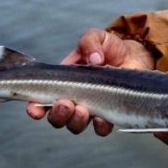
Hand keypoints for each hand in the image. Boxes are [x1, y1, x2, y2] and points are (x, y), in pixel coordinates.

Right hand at [25, 28, 153, 134]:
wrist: (133, 56)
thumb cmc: (109, 47)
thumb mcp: (96, 37)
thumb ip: (90, 42)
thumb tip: (94, 59)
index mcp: (62, 83)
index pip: (40, 100)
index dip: (34, 107)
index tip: (34, 108)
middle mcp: (73, 100)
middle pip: (56, 118)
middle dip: (57, 114)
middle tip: (65, 104)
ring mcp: (90, 110)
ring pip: (75, 126)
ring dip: (75, 121)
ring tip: (82, 110)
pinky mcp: (109, 115)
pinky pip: (101, 130)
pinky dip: (99, 126)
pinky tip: (101, 118)